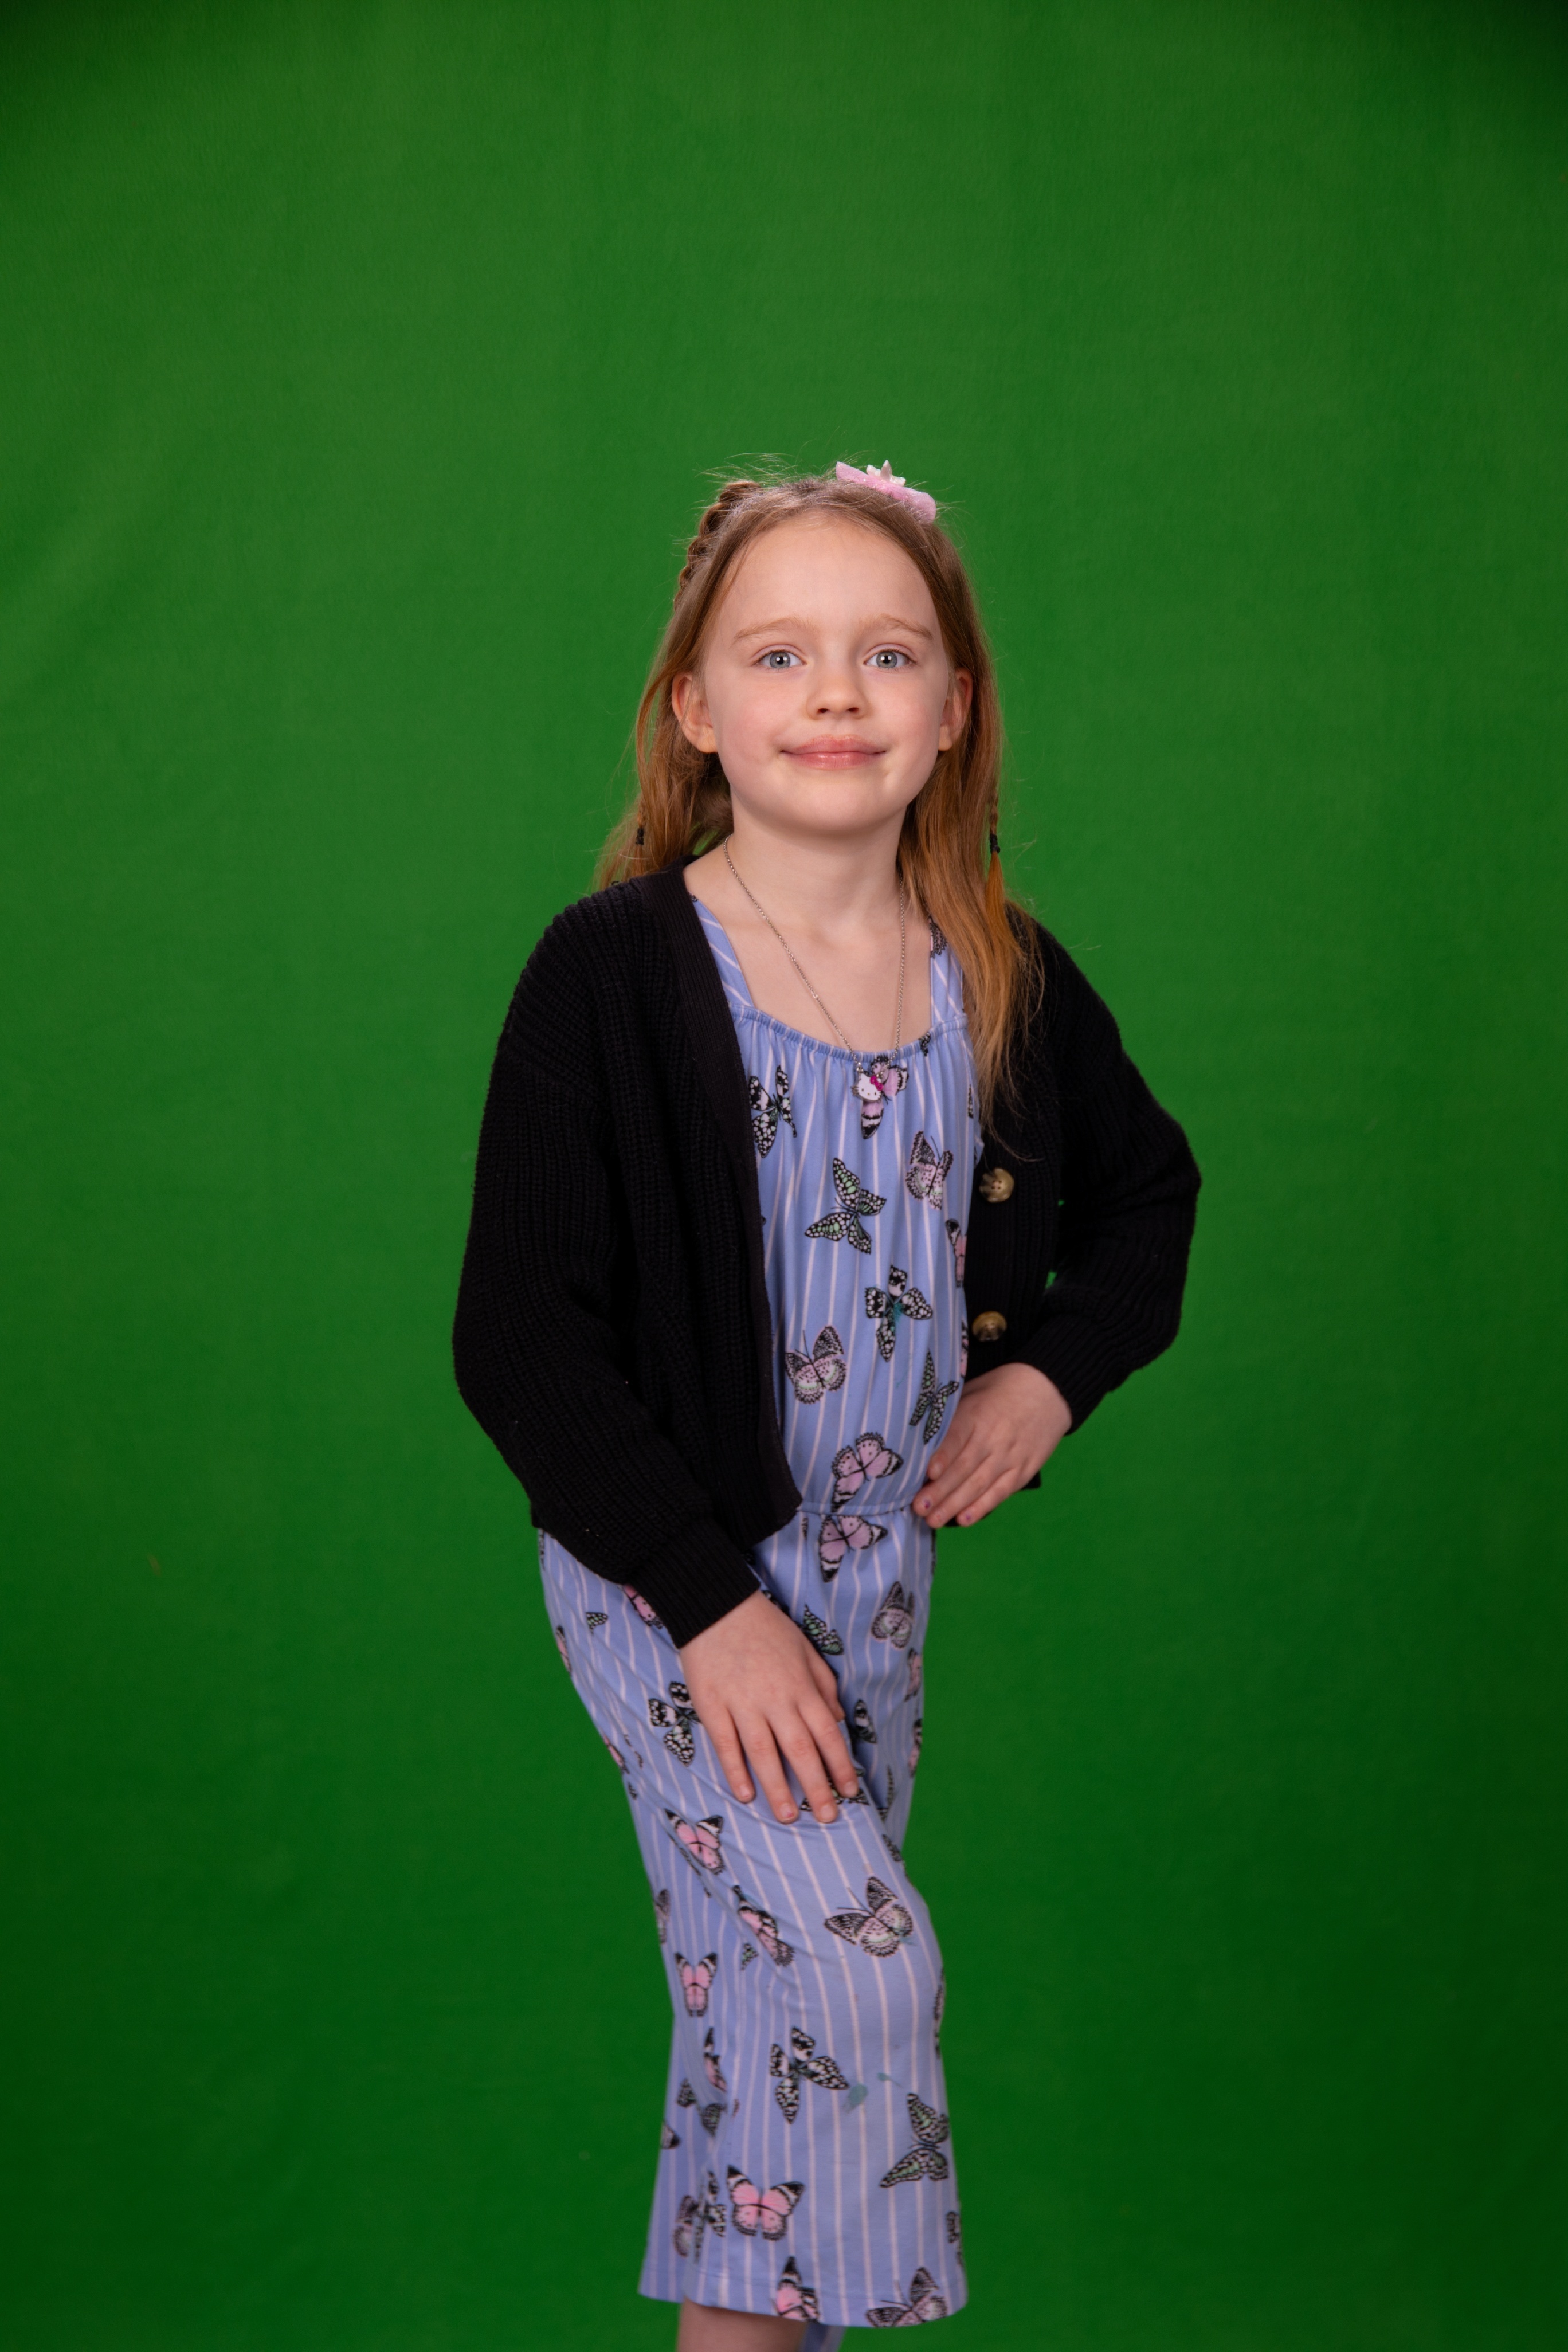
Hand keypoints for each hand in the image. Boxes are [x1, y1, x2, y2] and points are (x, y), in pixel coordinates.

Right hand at [679, 1590, 860, 1825]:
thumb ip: (824, 1684)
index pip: (827, 1733)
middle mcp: (776, 1698)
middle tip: (828, 1817)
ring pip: (763, 1753)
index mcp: (801, 1686)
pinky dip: (735, 1770)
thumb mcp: (805, 1648)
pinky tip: (745, 1794)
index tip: (851, 1791)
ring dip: (778, 1787)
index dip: (840, 1765)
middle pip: (800, 1750)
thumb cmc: (766, 1627)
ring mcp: (742, 1703)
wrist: (717, 1605)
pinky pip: (726, 1743)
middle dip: (817, 1786)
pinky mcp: (713, 1704)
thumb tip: (837, 1718)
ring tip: (789, 1817)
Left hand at [913, 1360, 1071, 1527]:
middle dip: (940, 1491)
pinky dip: (982, 1506)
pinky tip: (964, 1519)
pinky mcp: (1023, 1470)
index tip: (928, 1474)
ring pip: (979, 1484)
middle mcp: (994, 1436)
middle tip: (918, 1508)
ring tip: (933, 1520)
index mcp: (976, 1413)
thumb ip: (950, 1414)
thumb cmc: (999, 1391)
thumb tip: (918, 1440)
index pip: (958, 1437)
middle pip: (964, 1467)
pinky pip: (1000, 1492)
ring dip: (954, 1505)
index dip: (943, 1456)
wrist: (1047, 1390)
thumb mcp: (972, 1391)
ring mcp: (1010, 1455)